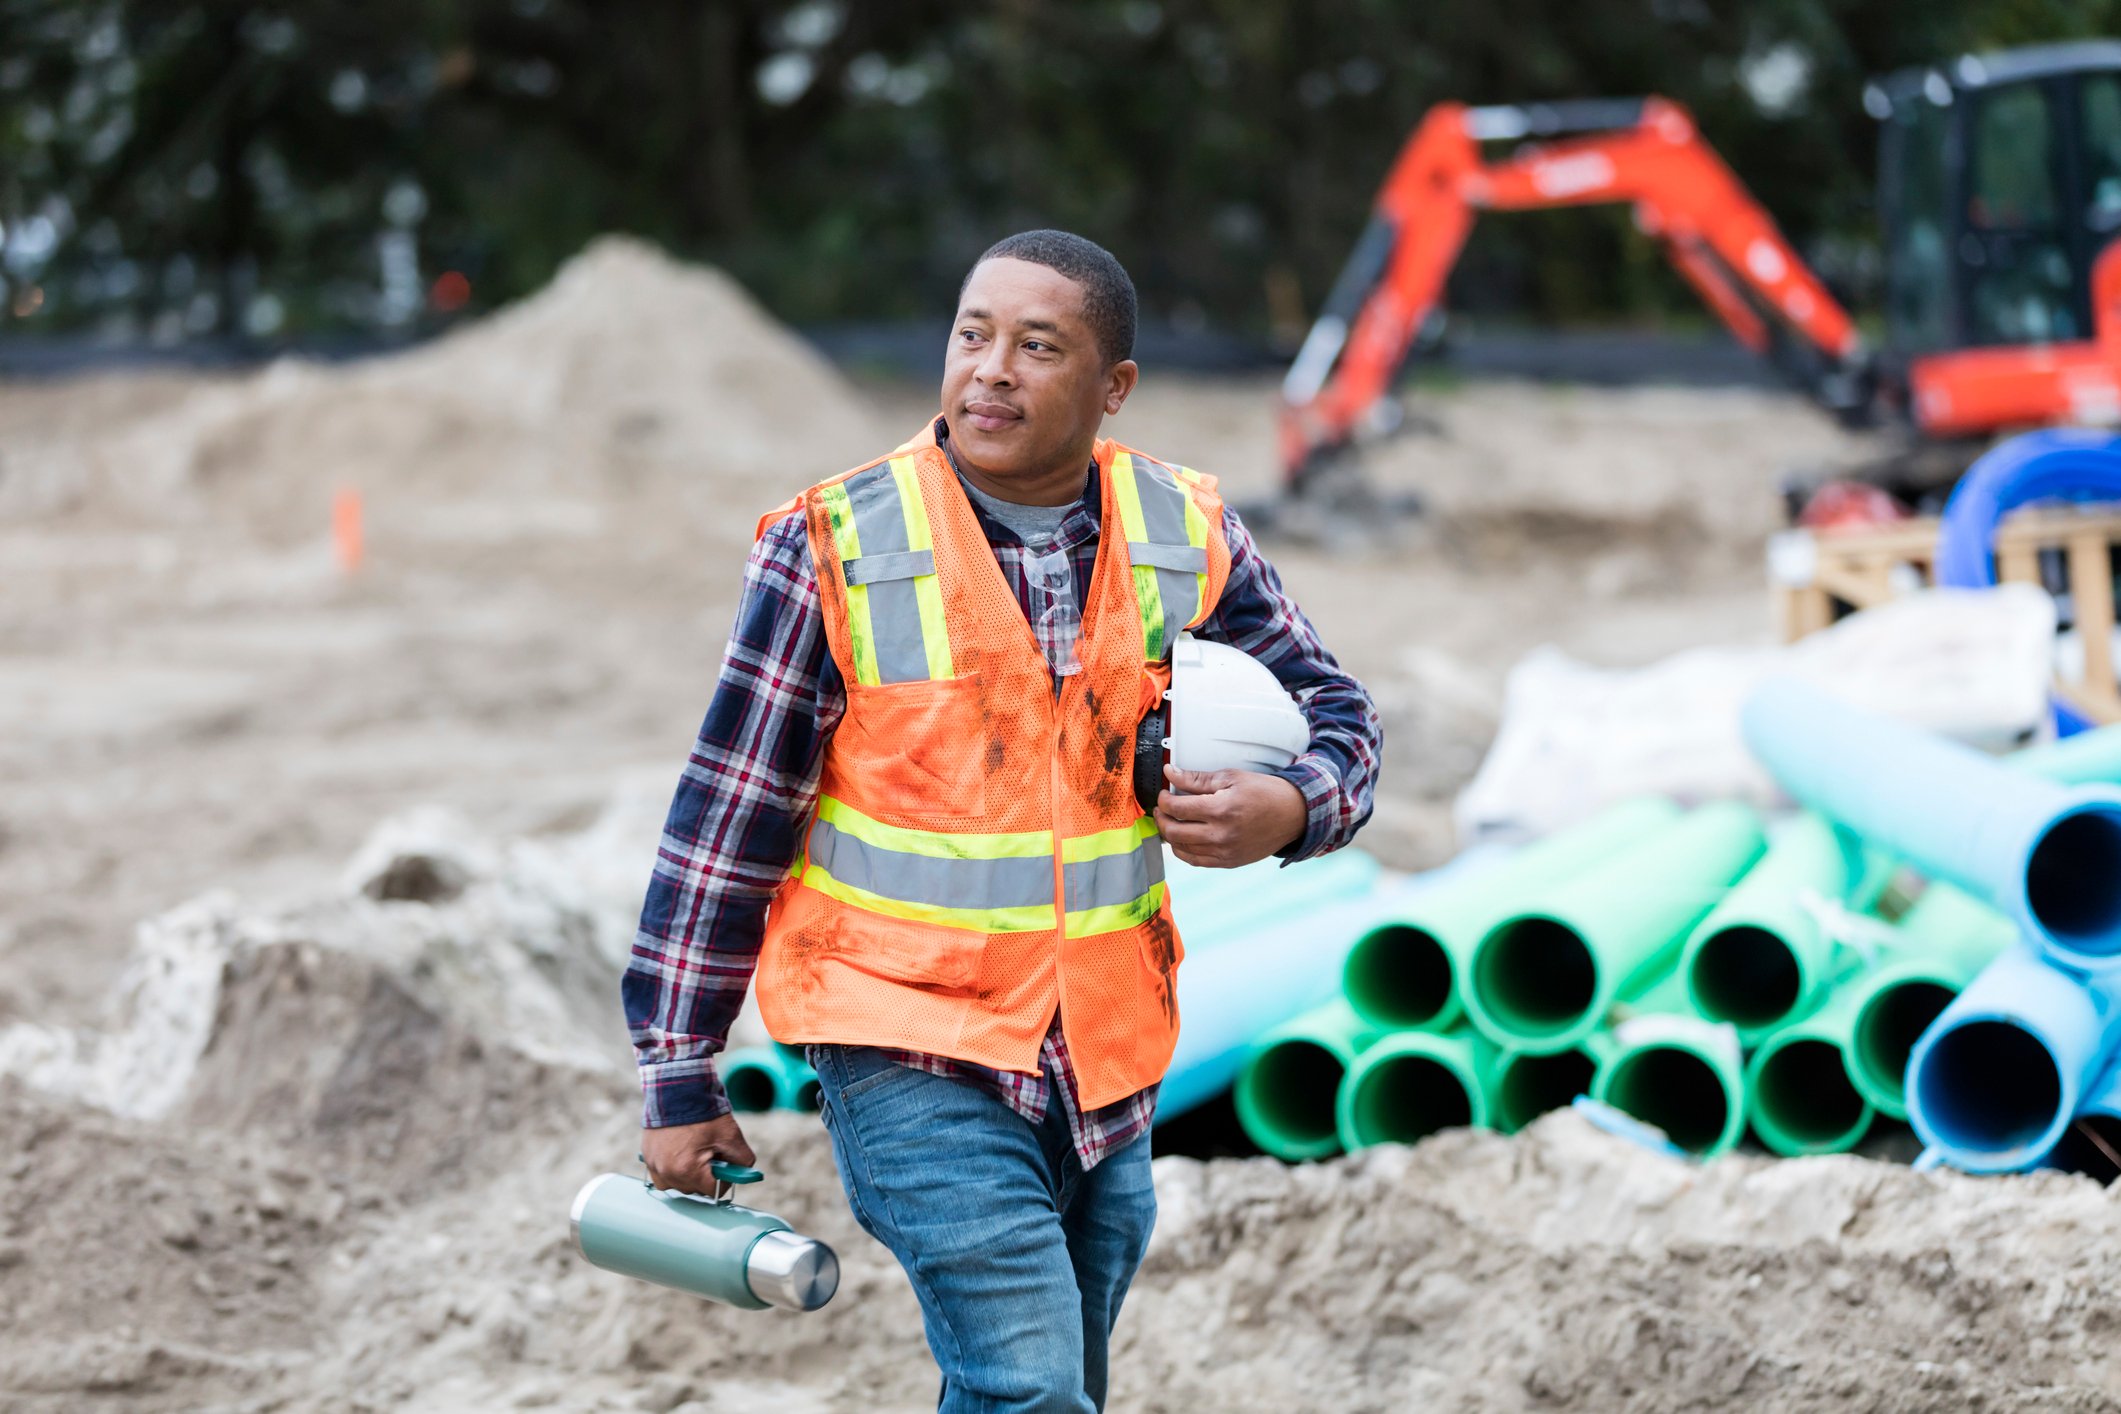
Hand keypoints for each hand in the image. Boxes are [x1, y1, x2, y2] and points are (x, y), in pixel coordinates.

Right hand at [640, 1113, 756, 1194]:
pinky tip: (681, 1150)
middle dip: (705, 1175)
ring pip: (676, 1184)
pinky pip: (662, 1173)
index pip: (712, 1190)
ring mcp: (653, 1164)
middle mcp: (666, 1172)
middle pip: (693, 1189)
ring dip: (688, 1174)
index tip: (725, 1165)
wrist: (678, 1088)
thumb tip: (742, 1173)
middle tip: (711, 1153)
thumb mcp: (731, 1136)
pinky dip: (672, 1167)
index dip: (724, 1178)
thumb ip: (742, 1161)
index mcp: (687, 1170)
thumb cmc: (704, 1112)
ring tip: (695, 1151)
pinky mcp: (647, 1155)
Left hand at [1154, 764, 1307, 868]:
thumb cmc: (1264, 793)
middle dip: (1161, 818)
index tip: (1164, 793)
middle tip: (1162, 808)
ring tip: (1171, 822)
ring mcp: (1224, 852)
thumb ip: (1197, 778)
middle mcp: (1221, 835)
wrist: (1292, 814)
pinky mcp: (1228, 862)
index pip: (1176, 808)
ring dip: (1169, 835)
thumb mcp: (1231, 777)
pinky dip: (1183, 850)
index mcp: (1221, 810)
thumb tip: (1171, 772)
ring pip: (1181, 849)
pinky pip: (1195, 861)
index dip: (1163, 799)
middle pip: (1173, 832)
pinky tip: (1183, 839)